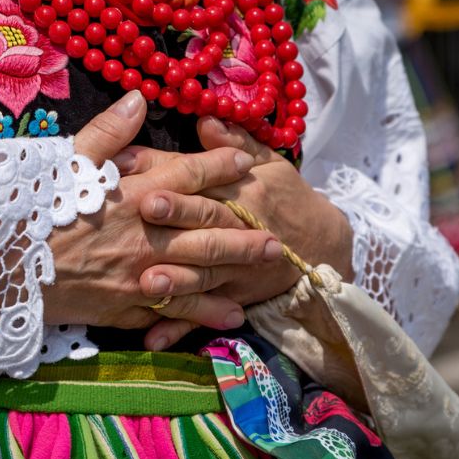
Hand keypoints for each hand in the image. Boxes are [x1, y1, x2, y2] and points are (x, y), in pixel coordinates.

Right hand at [41, 92, 283, 330]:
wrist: (0, 269)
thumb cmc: (29, 211)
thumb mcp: (63, 162)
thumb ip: (106, 132)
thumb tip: (139, 99)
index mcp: (132, 193)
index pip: (187, 175)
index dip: (220, 167)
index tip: (247, 162)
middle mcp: (145, 234)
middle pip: (206, 228)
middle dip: (244, 227)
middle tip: (277, 229)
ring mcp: (140, 273)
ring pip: (201, 271)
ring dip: (237, 269)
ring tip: (268, 266)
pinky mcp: (127, 305)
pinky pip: (175, 308)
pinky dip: (205, 313)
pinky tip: (233, 315)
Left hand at [122, 116, 353, 349]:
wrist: (324, 246)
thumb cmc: (286, 197)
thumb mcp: (268, 162)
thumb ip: (235, 141)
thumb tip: (205, 119)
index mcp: (240, 189)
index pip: (200, 175)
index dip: (168, 169)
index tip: (135, 163)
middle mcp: (236, 227)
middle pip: (204, 219)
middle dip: (176, 214)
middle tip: (146, 208)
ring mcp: (234, 267)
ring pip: (203, 272)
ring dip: (177, 278)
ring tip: (148, 283)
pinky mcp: (232, 296)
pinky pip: (203, 315)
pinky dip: (178, 328)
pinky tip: (151, 339)